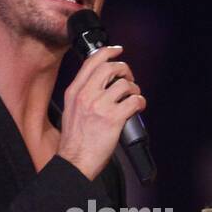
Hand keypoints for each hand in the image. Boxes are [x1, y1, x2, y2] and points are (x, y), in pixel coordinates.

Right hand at [57, 44, 145, 179]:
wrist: (75, 161)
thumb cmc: (74, 141)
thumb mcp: (71, 111)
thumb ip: (82, 95)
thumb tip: (103, 84)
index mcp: (74, 92)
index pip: (91, 62)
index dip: (108, 52)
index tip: (118, 50)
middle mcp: (86, 95)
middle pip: (110, 67)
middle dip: (124, 69)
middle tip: (129, 78)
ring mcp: (99, 106)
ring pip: (125, 84)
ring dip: (134, 88)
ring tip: (133, 97)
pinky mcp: (113, 118)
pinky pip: (134, 101)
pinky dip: (140, 102)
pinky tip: (138, 108)